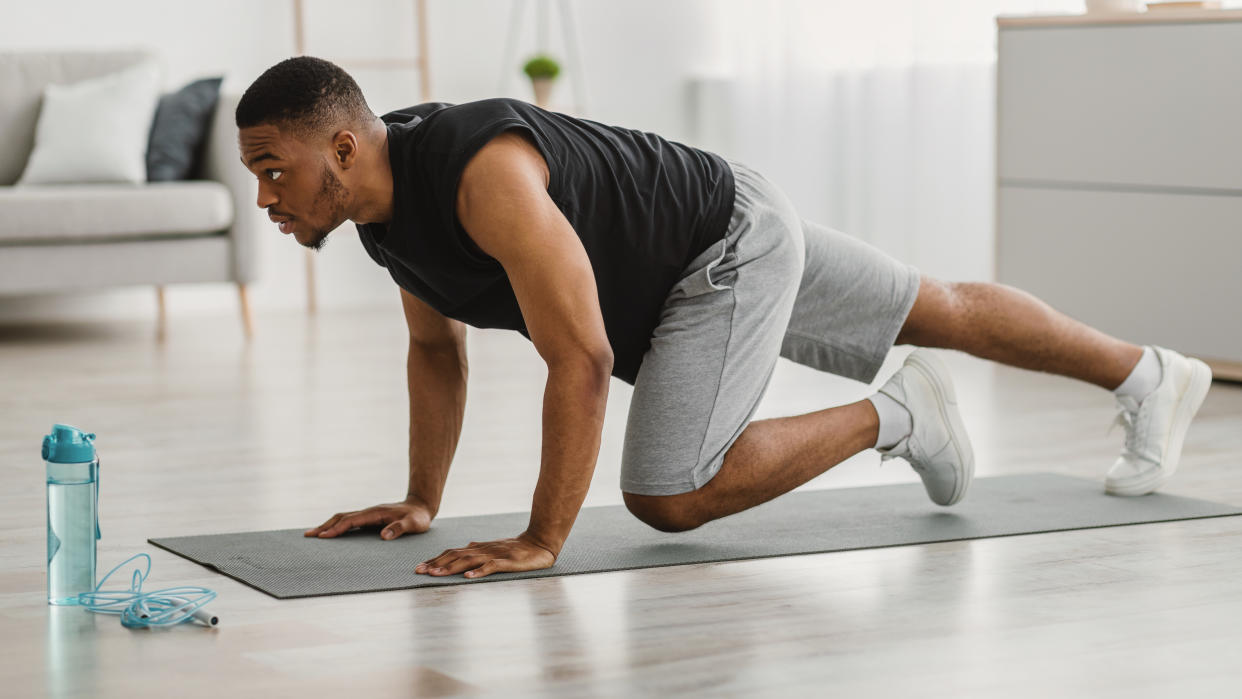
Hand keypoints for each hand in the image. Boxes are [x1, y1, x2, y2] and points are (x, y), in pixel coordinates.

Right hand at [304, 496, 433, 539]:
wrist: (421, 507)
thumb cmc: (417, 517)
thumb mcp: (413, 524)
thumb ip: (399, 529)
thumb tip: (383, 536)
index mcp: (376, 513)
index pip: (352, 521)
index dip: (337, 528)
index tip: (323, 536)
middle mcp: (369, 512)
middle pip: (342, 517)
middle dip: (325, 526)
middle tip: (308, 535)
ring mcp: (368, 514)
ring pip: (343, 518)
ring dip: (328, 525)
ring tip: (312, 534)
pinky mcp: (369, 519)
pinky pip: (349, 522)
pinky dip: (337, 527)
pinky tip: (330, 534)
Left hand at [415, 533, 555, 578]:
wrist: (540, 542)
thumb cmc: (517, 548)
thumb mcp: (494, 548)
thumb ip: (480, 549)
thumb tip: (465, 547)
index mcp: (479, 548)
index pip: (452, 553)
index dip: (436, 560)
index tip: (420, 568)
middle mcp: (483, 550)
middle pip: (456, 556)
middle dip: (436, 564)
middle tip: (420, 572)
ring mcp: (495, 555)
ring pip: (469, 561)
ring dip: (451, 567)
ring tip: (436, 574)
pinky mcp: (508, 561)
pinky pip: (491, 567)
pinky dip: (479, 572)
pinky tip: (468, 578)